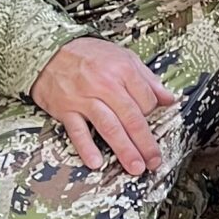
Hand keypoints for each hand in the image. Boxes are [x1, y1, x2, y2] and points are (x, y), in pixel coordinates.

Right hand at [31, 36, 178, 176]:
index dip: (153, 114)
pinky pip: (77, 131)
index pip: (146, 100)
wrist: (49, 51)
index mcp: (123, 70)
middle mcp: (105, 85)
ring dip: (124, 149)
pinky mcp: (65, 110)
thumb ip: (148, 79)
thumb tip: (169, 98)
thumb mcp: (123, 56)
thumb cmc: (89, 55)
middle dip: (145, 143)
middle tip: (154, 161)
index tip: (152, 122)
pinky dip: (86, 147)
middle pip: (131, 118)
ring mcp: (84, 99)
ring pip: (109, 127)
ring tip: (135, 166)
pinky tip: (96, 162)